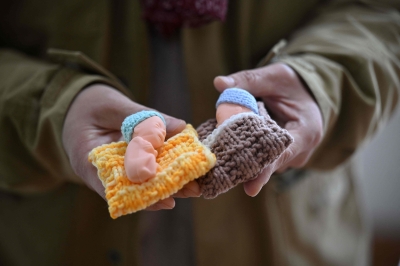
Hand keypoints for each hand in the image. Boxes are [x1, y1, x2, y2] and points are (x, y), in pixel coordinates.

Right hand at [62, 84, 199, 210]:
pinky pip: (142, 170)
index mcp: (87, 159)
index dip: (142, 195)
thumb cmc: (89, 103)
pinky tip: (182, 170)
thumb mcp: (114, 105)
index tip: (167, 200)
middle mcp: (99, 172)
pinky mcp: (123, 164)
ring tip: (194, 186)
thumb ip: (144, 117)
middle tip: (192, 190)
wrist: (76, 103)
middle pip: (133, 188)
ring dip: (167, 183)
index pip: (115, 186)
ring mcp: (111, 170)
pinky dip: (161, 169)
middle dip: (163, 190)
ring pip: (140, 182)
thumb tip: (180, 126)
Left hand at [214, 63, 322, 195]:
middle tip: (220, 170)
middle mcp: (301, 150)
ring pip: (264, 164)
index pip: (283, 154)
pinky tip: (228, 150)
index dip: (264, 170)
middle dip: (246, 166)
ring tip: (222, 153)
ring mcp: (291, 157)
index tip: (250, 188)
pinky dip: (246, 154)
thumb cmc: (292, 84)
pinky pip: (262, 160)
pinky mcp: (280, 158)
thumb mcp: (274, 77)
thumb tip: (219, 83)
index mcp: (306, 131)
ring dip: (244, 159)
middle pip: (270, 164)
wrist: (306, 92)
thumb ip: (248, 80)